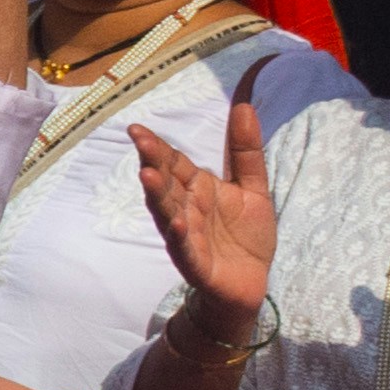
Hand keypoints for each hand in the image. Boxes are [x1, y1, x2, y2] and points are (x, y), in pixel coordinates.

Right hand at [131, 100, 277, 326]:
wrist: (251, 283)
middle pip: (166, 184)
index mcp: (197, 189)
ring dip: (158, 196)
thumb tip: (242, 105)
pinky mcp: (196, 264)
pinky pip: (186, 248)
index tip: (137, 129)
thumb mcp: (253, 187)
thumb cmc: (245, 235)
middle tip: (141, 142)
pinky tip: (179, 223)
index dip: (157, 147)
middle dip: (153, 163)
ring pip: (168, 213)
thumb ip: (245, 150)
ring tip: (148, 175)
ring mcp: (187, 237)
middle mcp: (186, 209)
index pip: (174, 163)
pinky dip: (181, 237)